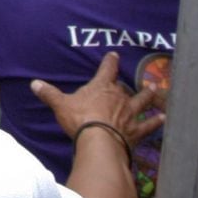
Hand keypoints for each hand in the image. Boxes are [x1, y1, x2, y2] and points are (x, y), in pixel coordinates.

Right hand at [31, 52, 165, 150]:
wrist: (99, 141)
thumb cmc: (80, 120)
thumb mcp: (61, 105)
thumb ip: (49, 94)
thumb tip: (34, 84)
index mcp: (101, 87)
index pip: (107, 69)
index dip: (111, 62)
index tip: (114, 55)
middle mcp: (119, 97)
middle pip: (125, 87)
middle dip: (128, 83)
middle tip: (134, 80)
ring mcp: (130, 114)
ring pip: (142, 101)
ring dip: (148, 96)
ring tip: (154, 89)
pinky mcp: (136, 131)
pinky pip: (148, 125)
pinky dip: (156, 122)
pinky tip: (163, 118)